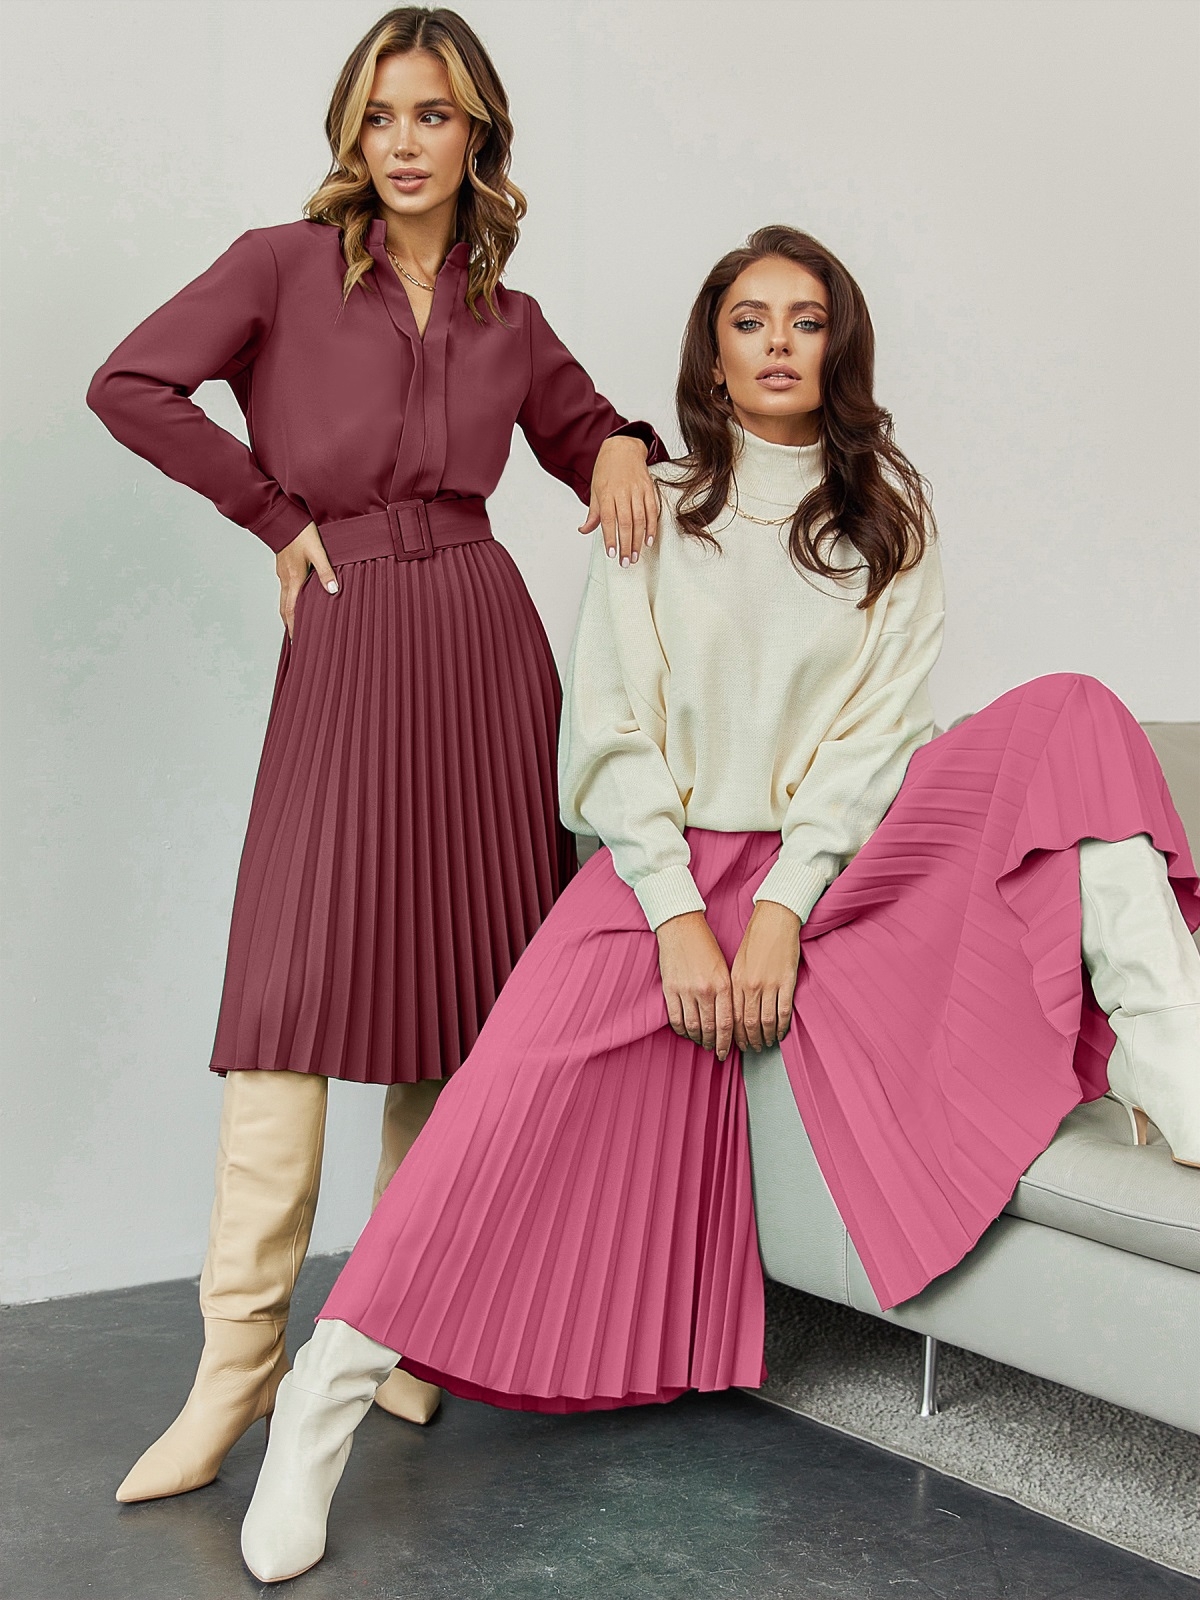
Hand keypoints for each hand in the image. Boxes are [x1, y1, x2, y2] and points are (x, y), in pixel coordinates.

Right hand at [276, 522, 338, 639]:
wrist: (281, 516)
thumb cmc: (300, 532)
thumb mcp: (318, 551)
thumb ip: (326, 571)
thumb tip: (334, 591)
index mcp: (295, 579)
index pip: (292, 611)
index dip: (294, 628)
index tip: (297, 643)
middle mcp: (286, 579)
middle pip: (285, 609)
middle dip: (290, 626)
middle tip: (297, 640)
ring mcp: (283, 573)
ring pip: (284, 599)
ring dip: (289, 614)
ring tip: (297, 625)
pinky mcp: (283, 567)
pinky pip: (285, 589)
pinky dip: (290, 600)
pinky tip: (298, 600)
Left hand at [579, 435, 659, 566]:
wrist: (623, 447)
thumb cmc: (607, 469)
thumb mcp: (595, 489)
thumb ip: (593, 513)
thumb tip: (584, 530)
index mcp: (607, 493)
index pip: (608, 520)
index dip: (610, 538)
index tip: (612, 553)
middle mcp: (623, 492)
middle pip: (626, 523)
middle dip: (626, 545)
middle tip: (625, 562)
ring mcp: (638, 490)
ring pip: (640, 519)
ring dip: (638, 540)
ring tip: (635, 556)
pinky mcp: (649, 489)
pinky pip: (652, 511)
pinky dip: (652, 527)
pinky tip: (649, 540)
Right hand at [656, 911, 733, 1060]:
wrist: (681, 926)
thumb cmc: (705, 945)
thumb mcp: (724, 968)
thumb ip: (727, 994)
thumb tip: (729, 1020)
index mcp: (722, 985)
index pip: (727, 1023)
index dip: (726, 1042)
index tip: (725, 1051)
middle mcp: (705, 990)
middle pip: (710, 1029)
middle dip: (713, 1044)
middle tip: (714, 1051)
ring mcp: (685, 990)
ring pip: (692, 1027)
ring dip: (697, 1039)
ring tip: (701, 1043)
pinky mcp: (669, 989)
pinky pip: (675, 1018)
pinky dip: (681, 1030)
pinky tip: (686, 1032)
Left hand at [731, 900, 801, 1052]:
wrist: (775, 920)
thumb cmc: (756, 939)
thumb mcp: (737, 963)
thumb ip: (736, 986)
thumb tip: (735, 1009)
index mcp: (735, 981)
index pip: (732, 1016)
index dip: (735, 1035)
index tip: (737, 1044)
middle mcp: (750, 986)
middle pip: (748, 1023)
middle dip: (749, 1040)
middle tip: (752, 1049)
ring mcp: (769, 985)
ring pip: (766, 1021)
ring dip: (766, 1037)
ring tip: (766, 1044)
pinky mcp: (786, 982)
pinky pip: (783, 1012)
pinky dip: (781, 1026)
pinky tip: (780, 1033)